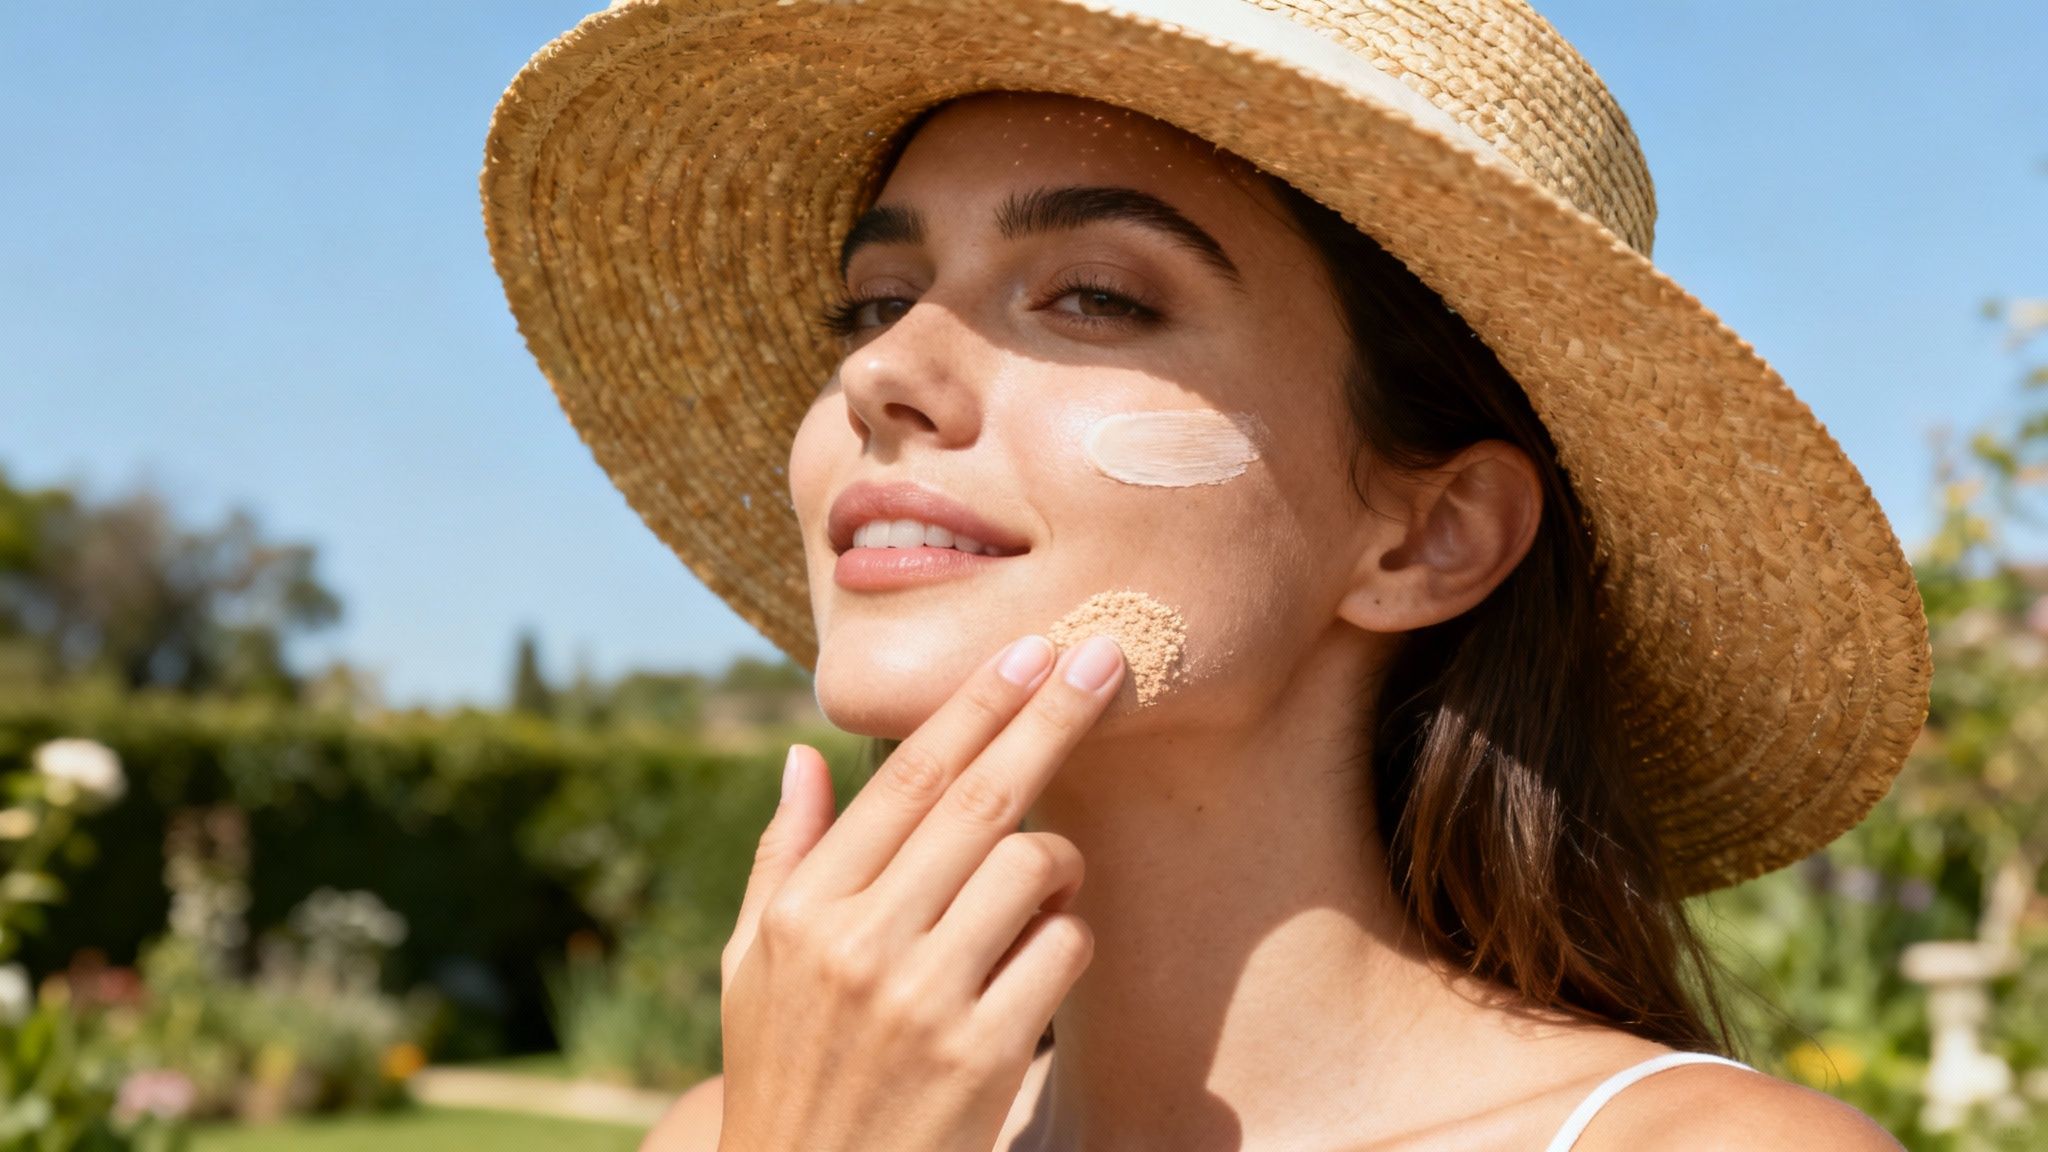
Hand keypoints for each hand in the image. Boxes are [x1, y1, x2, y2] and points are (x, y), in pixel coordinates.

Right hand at [714, 632, 1126, 1151]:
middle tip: (1104, 657)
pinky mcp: (986, 1055)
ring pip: (1033, 866)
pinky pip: (1063, 950)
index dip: (975, 704)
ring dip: (1059, 858)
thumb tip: (802, 756)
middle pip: (982, 798)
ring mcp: (926, 999)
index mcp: (806, 909)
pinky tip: (1041, 955)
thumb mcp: (749, 966)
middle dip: (1051, 715)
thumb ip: (782, 857)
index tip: (1026, 649)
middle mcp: (862, 943)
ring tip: (1044, 881)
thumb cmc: (784, 1071)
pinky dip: (1067, 936)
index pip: (904, 780)